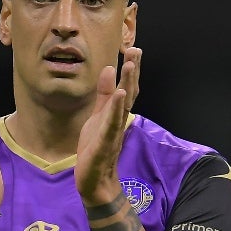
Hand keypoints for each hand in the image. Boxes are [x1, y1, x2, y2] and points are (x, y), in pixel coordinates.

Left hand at [75, 47, 141, 204]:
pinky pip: (113, 123)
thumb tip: (109, 69)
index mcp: (116, 113)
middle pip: (130, 92)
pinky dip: (117, 108)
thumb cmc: (96, 148)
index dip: (130, 69)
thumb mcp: (97, 116)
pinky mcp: (105, 142)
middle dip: (133, 71)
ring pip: (124, 105)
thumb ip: (104, 95)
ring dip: (128, 83)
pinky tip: (120, 94)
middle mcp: (119, 120)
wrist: (94, 181)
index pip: (126, 88)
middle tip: (136, 50)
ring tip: (130, 64)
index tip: (133, 49)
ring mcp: (113, 131)